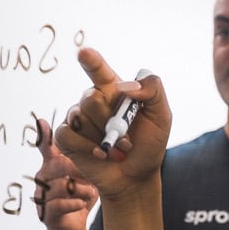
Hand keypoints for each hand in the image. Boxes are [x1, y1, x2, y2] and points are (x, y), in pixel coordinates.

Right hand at [34, 118, 98, 229]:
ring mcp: (42, 194)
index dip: (44, 135)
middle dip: (79, 169)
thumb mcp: (89, 175)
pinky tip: (82, 205)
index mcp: (53, 164)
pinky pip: (59, 204)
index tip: (42, 121)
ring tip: (90, 193)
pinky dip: (75, 204)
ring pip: (61, 186)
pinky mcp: (45, 213)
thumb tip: (108, 141)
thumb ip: (91, 160)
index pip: (46, 146)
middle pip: (57, 165)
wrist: (75, 226)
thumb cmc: (82, 195)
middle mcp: (44, 176)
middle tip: (91, 177)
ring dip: (81, 190)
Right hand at [54, 48, 171, 199]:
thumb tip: (126, 85)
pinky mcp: (66, 138)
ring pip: (81, 116)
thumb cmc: (149, 145)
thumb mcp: (161, 116)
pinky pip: (68, 134)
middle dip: (112, 120)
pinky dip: (87, 146)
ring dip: (105, 137)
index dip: (91, 60)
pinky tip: (101, 154)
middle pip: (92, 97)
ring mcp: (78, 119)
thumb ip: (153, 91)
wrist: (137, 176)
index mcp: (114, 91)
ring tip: (118, 149)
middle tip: (127, 138)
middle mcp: (93, 101)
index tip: (84, 53)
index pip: (100, 70)